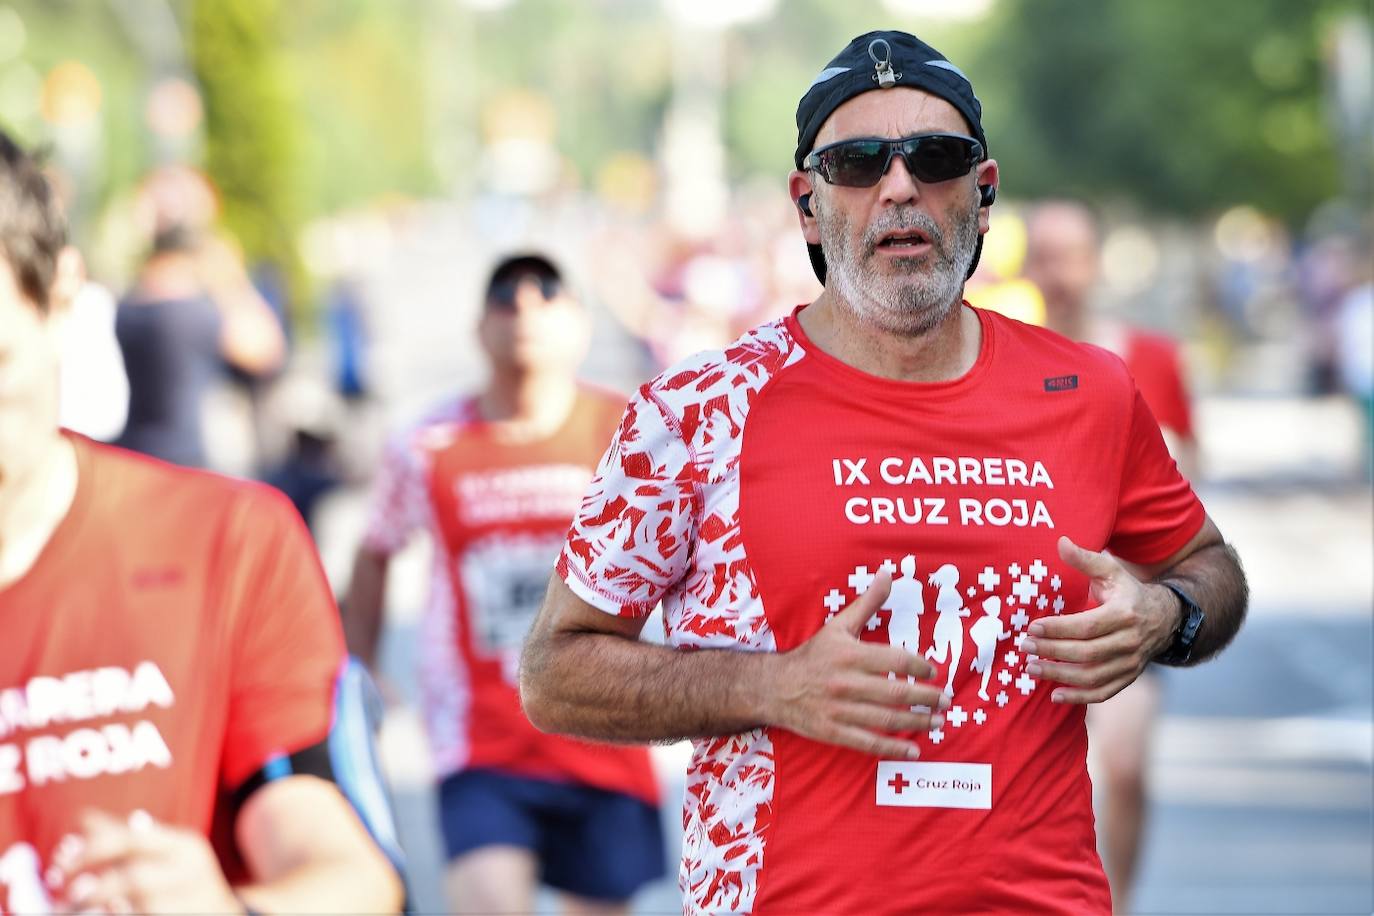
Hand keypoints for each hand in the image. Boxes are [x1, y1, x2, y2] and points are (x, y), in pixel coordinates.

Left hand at [63, 811, 241, 914]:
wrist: (225, 912)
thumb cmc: (183, 878)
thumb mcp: (163, 850)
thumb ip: (124, 835)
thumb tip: (81, 817)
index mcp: (184, 845)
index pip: (132, 840)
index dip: (90, 851)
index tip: (59, 864)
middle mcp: (191, 873)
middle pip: (135, 879)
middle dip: (95, 889)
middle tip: (68, 896)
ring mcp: (193, 903)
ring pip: (141, 909)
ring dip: (103, 912)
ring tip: (75, 912)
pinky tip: (106, 915)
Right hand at [766, 572, 947, 757]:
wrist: (773, 687)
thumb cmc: (812, 655)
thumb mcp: (838, 626)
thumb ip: (867, 603)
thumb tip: (888, 573)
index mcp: (849, 654)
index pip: (895, 659)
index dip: (919, 666)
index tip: (933, 671)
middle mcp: (845, 682)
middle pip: (896, 691)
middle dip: (926, 697)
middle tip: (946, 700)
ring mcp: (839, 710)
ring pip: (887, 719)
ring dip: (917, 722)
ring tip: (937, 721)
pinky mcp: (834, 732)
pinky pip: (869, 743)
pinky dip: (893, 748)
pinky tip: (914, 750)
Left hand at [1020, 536, 1178, 703]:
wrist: (1165, 619)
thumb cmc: (1128, 593)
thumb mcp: (1112, 572)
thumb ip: (1085, 559)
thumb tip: (1060, 542)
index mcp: (1123, 614)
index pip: (1087, 625)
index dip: (1058, 628)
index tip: (1032, 626)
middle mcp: (1129, 642)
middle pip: (1086, 653)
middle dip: (1052, 651)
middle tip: (1024, 647)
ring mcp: (1130, 663)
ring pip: (1092, 676)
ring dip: (1060, 675)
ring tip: (1031, 668)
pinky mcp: (1128, 678)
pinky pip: (1103, 692)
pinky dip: (1079, 697)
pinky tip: (1055, 694)